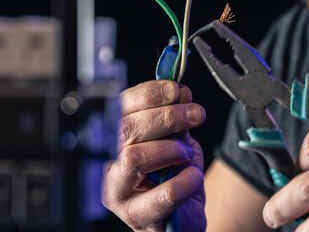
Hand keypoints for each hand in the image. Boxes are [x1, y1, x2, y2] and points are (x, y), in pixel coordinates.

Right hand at [102, 80, 206, 231]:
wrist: (182, 219)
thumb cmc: (176, 180)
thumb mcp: (180, 142)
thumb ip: (178, 121)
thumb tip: (180, 91)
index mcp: (120, 140)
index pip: (122, 107)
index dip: (149, 94)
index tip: (177, 89)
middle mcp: (112, 164)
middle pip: (127, 129)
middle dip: (167, 117)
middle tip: (196, 114)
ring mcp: (120, 192)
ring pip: (134, 158)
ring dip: (172, 149)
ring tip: (188, 154)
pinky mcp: (137, 217)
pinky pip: (163, 194)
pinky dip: (185, 181)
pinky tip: (192, 177)